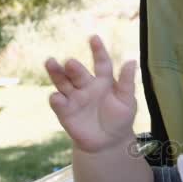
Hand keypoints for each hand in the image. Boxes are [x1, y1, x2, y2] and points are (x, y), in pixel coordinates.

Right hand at [45, 35, 136, 152]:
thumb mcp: (127, 101)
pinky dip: (56, 99)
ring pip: (62, 82)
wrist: (110, 143)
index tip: (94, 38)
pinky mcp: (65, 111)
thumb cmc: (120, 119)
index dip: (98, 51)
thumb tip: (132, 61)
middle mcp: (86, 86)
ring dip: (56, 73)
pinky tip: (57, 96)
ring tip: (50, 62)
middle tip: (70, 62)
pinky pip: (59, 103)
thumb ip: (127, 82)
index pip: (101, 63)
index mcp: (104, 81)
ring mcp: (74, 98)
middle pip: (77, 72)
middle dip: (73, 67)